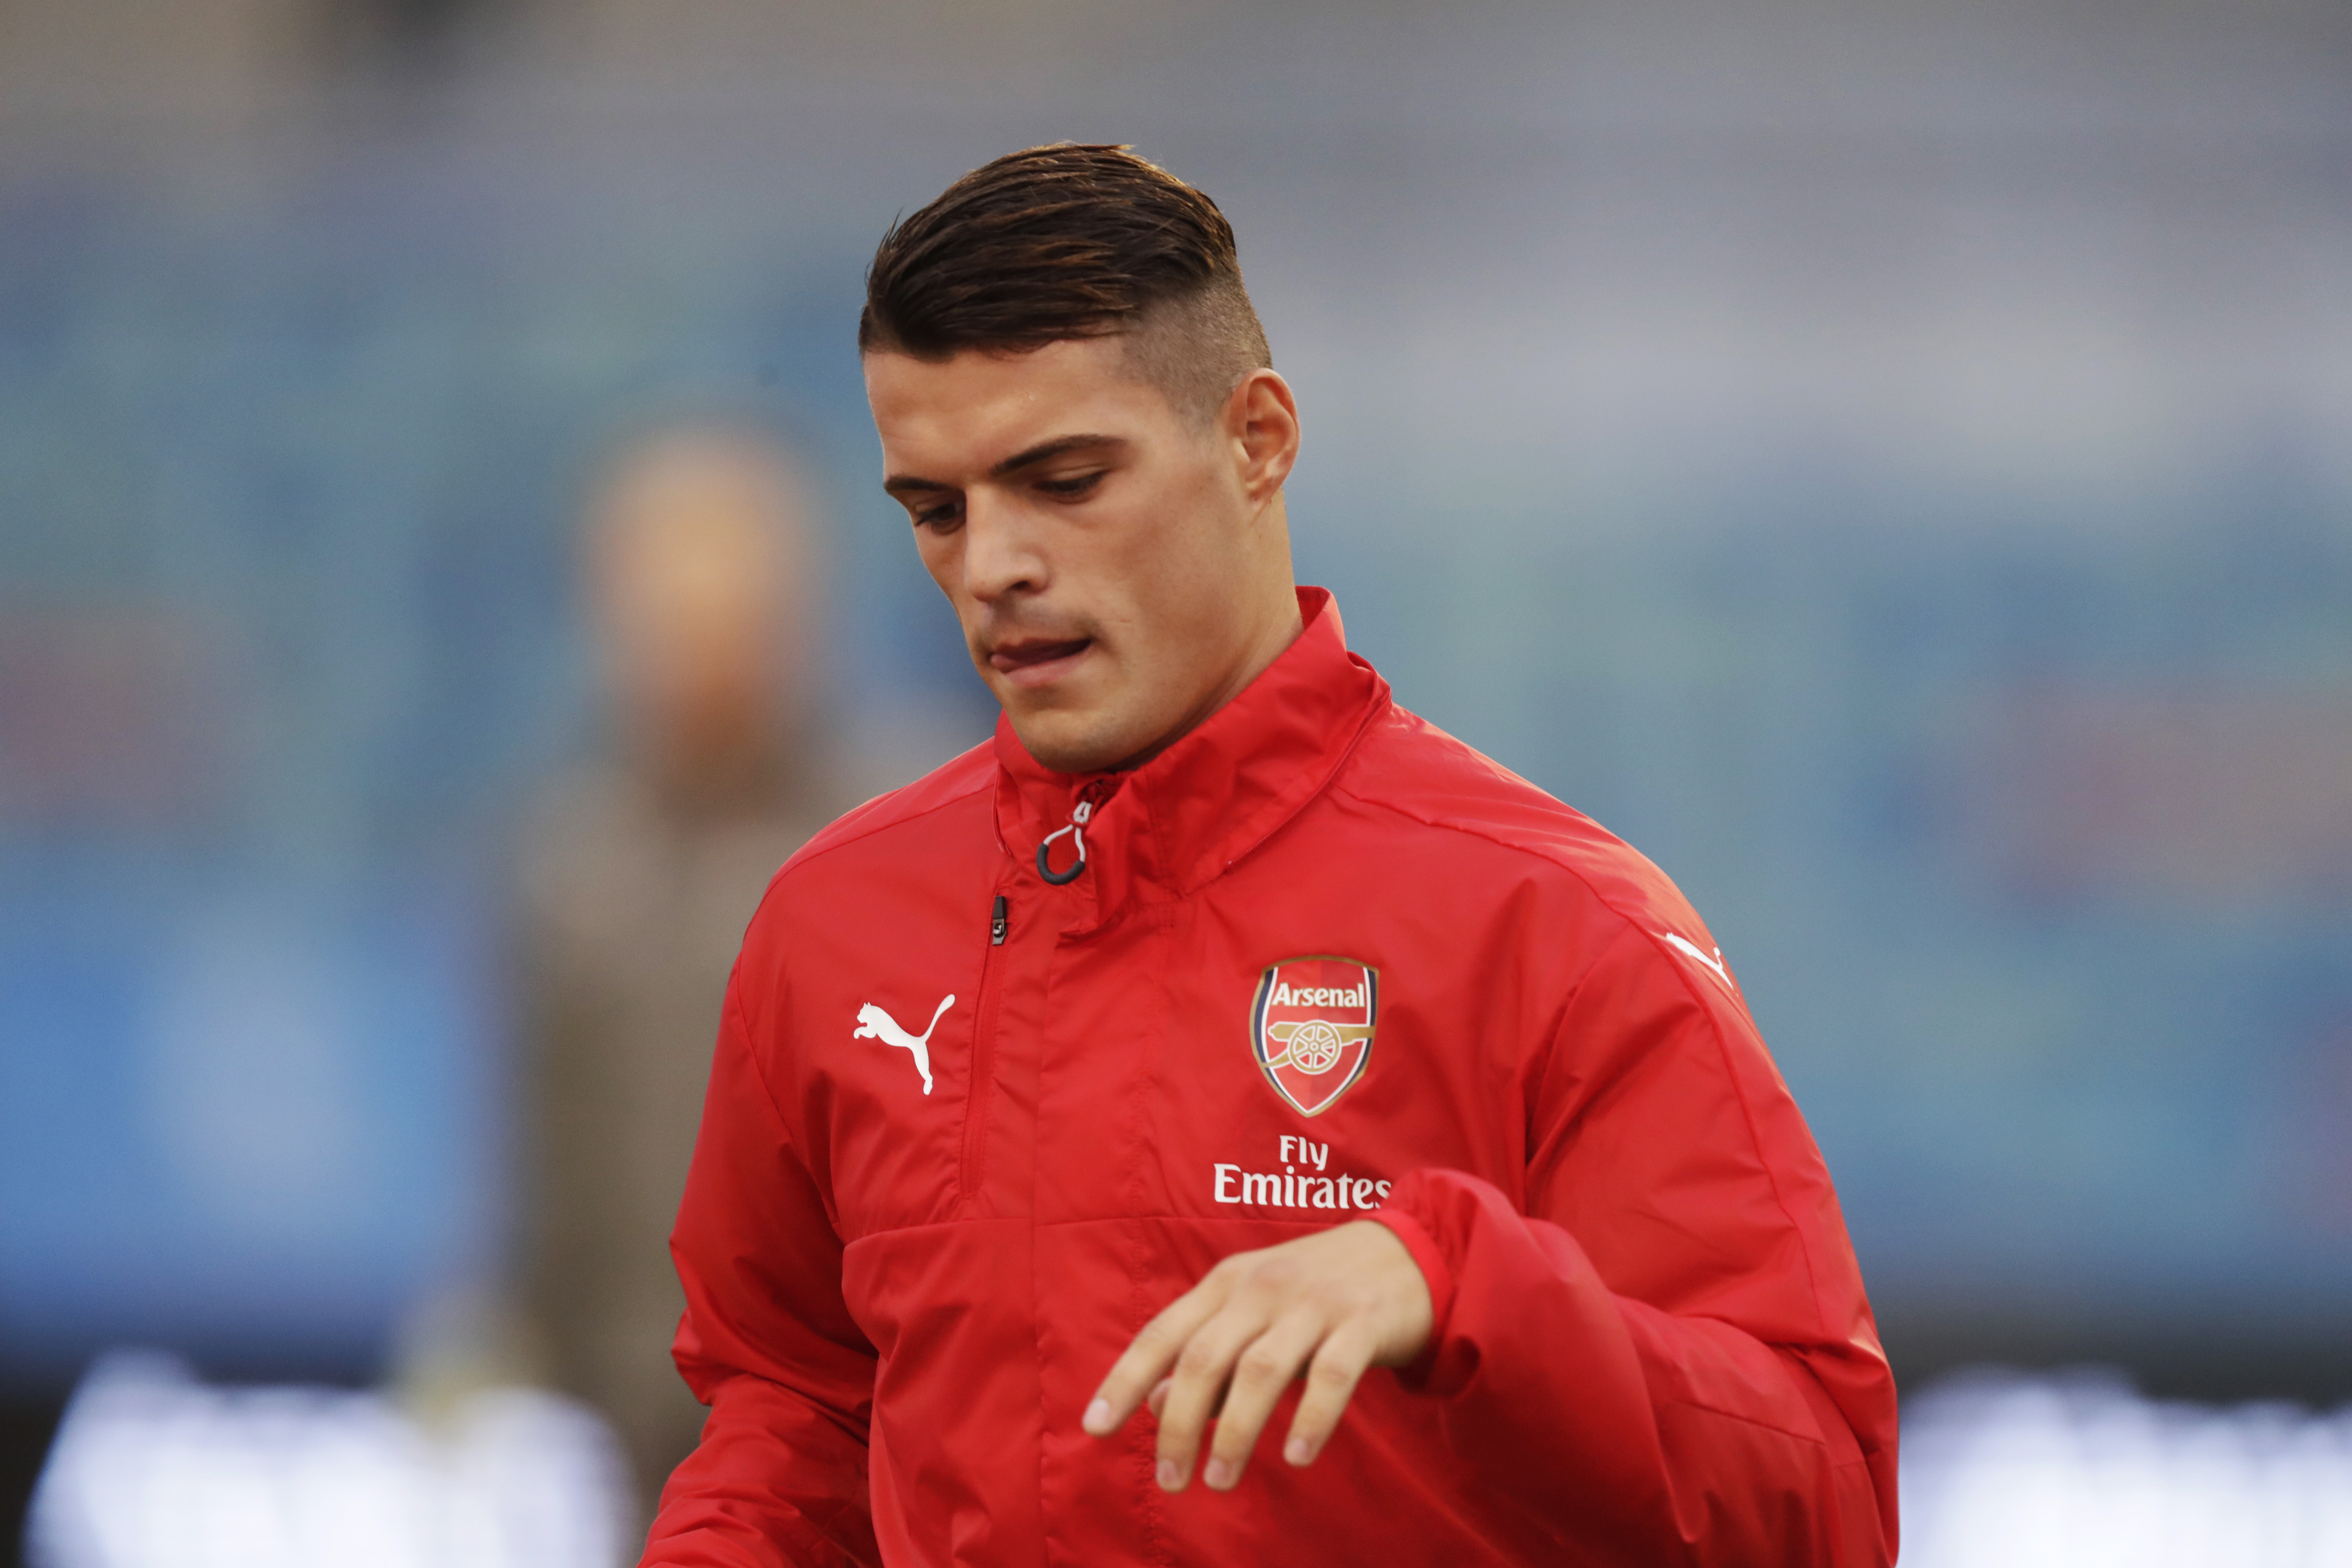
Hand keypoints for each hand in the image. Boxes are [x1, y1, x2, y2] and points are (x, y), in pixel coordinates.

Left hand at [1081, 1219, 1433, 1491]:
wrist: (1406, 1252)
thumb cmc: (1315, 1293)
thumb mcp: (1252, 1314)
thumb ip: (1205, 1356)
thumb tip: (1152, 1404)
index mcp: (1226, 1284)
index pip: (1163, 1334)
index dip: (1124, 1379)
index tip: (1094, 1427)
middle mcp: (1262, 1288)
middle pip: (1204, 1358)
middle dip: (1179, 1424)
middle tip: (1169, 1480)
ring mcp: (1314, 1304)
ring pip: (1261, 1369)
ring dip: (1234, 1431)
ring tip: (1220, 1481)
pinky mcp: (1362, 1322)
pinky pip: (1333, 1375)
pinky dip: (1311, 1417)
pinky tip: (1294, 1456)